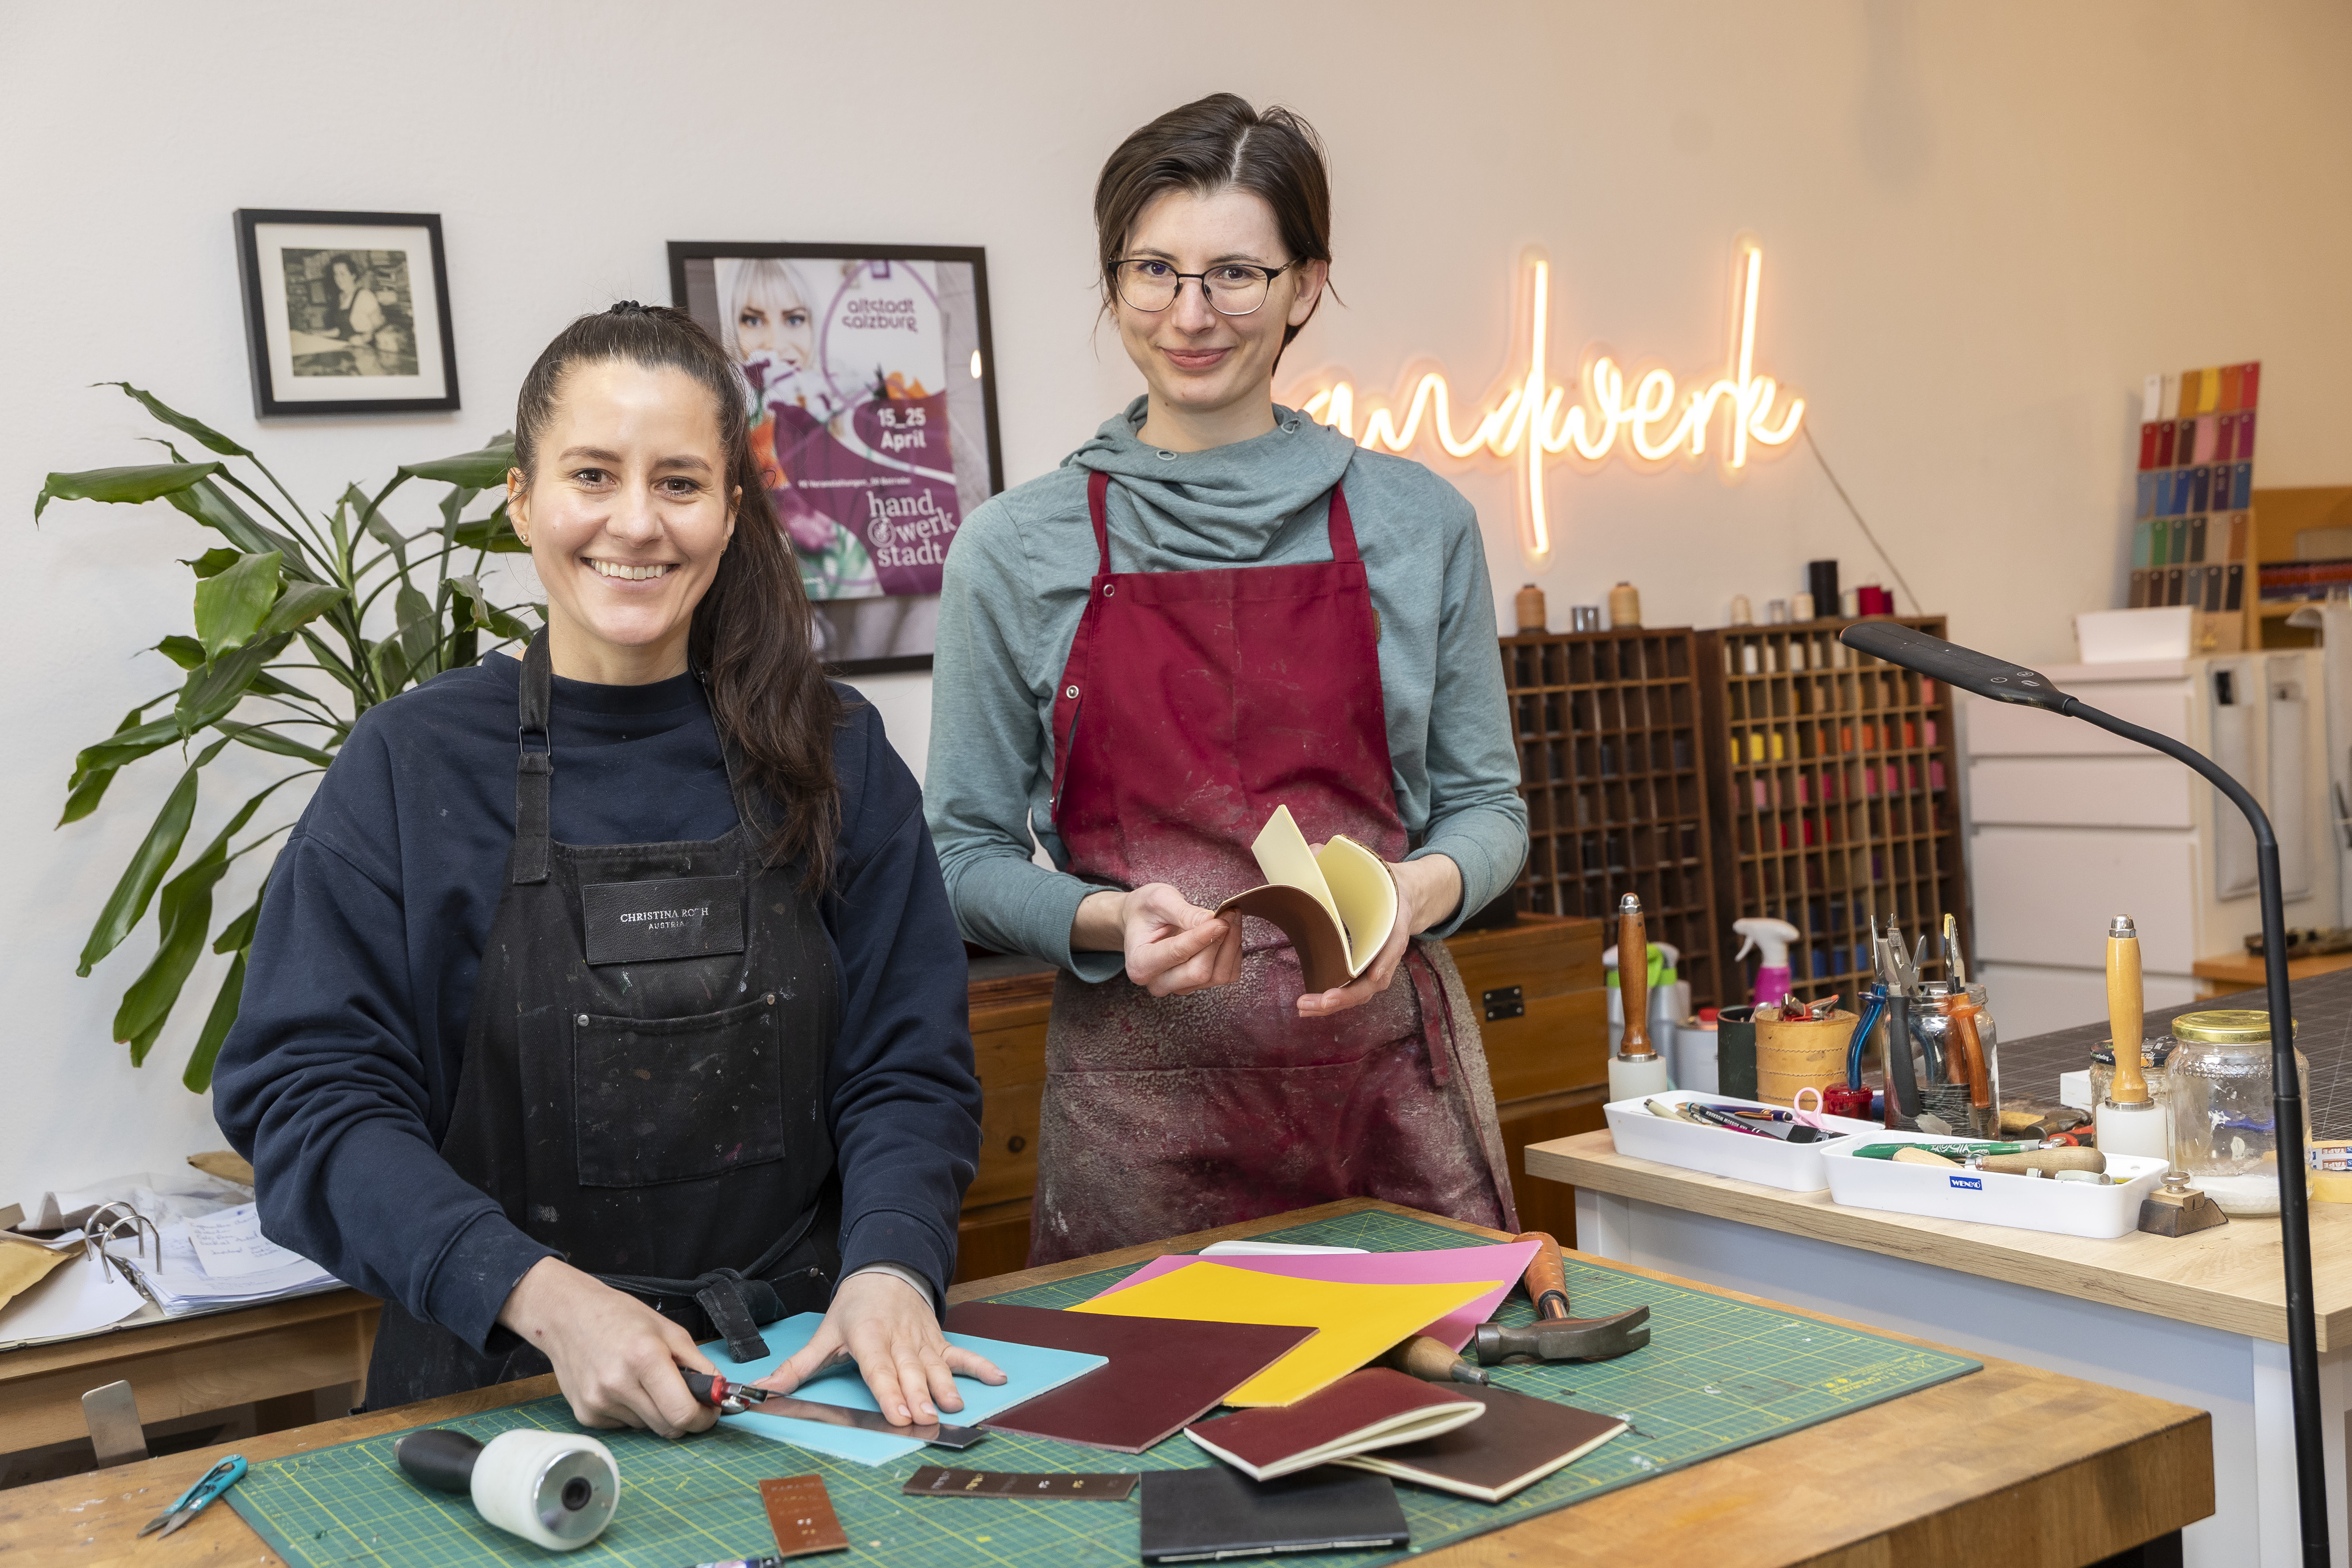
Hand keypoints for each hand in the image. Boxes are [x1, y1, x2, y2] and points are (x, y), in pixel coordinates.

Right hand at [497, 1257, 715, 1437]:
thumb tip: (719, 1394)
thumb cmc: (619, 1316)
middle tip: (684, 1396)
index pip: (683, 1414)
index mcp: (644, 1358)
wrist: (566, 1315)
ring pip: (647, 1427)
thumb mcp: (669, 1330)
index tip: (709, 1412)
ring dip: (656, 1411)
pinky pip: (624, 1425)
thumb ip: (699, 1365)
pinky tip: (622, 1385)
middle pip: (668, 1427)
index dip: (704, 1418)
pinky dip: (632, 1411)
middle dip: (684, 1416)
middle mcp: (618, 1385)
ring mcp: (599, 1403)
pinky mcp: (585, 1415)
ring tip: (643, 1380)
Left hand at [752, 1271, 1004, 1424]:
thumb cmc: (854, 1305)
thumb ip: (798, 1367)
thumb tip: (765, 1391)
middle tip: (924, 1418)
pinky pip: (960, 1354)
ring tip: (953, 1406)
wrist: (886, 1269)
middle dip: (917, 1395)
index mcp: (867, 1336)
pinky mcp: (938, 1340)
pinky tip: (997, 1378)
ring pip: (934, 1365)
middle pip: (908, 1371)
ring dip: (945, 1386)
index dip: (888, 1391)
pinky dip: (980, 1365)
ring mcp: (922, 1339)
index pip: (878, 1368)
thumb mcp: (824, 1333)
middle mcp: (897, 1338)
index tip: (897, 1413)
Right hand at [1072, 883, 1242, 996]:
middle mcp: (1158, 982)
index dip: (1202, 937)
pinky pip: (1226, 975)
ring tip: (1231, 917)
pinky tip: (1229, 933)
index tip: (1220, 919)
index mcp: (1140, 963)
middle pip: (1199, 972)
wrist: (1143, 921)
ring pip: (1217, 976)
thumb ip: (1183, 911)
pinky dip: (1233, 953)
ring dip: (1230, 946)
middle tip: (1229, 912)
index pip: (1177, 954)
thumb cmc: (1147, 909)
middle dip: (1219, 941)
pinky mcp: (1198, 985)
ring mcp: (1179, 987)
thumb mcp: (1159, 900)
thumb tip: (1211, 921)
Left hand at [1297, 853, 1461, 1017]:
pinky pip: (1351, 991)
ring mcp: (1378, 964)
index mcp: (1396, 922)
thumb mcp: (1372, 865)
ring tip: (1304, 1008)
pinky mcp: (1365, 971)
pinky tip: (1308, 1007)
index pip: (1393, 945)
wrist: (1406, 896)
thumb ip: (1342, 858)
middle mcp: (1388, 950)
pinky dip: (1332, 1001)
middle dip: (1346, 995)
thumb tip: (1313, 851)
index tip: (1374, 975)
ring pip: (1360, 992)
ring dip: (1334, 1004)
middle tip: (1320, 1000)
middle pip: (1372, 981)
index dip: (1384, 961)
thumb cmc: (1383, 883)